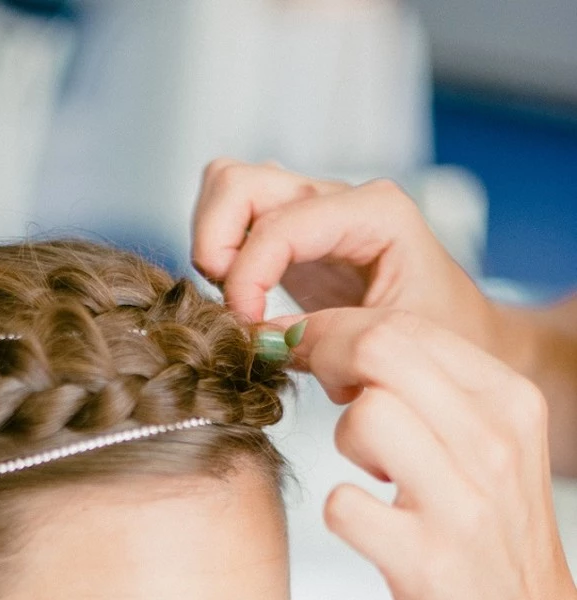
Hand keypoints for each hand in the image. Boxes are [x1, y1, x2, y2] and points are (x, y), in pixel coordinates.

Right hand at [191, 158, 504, 358]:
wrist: (460, 335)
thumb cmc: (442, 335)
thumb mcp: (394, 344)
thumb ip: (327, 339)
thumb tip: (259, 340)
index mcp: (375, 213)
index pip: (281, 226)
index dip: (247, 278)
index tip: (247, 328)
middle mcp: (338, 198)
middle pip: (239, 182)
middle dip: (215, 243)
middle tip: (230, 305)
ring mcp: (312, 209)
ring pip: (229, 188)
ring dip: (213, 241)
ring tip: (233, 297)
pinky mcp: (294, 234)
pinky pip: (236, 218)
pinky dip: (221, 251)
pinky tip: (241, 298)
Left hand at [290, 306, 576, 599]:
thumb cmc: (492, 540)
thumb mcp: (489, 448)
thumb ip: (433, 393)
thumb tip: (343, 346)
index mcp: (510, 403)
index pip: (407, 326)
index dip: (336, 328)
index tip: (302, 345)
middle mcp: (494, 443)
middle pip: (380, 350)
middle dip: (323, 356)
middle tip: (314, 388)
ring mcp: (461, 504)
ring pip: (364, 417)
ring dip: (342, 440)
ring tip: (372, 474)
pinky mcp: (425, 563)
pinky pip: (344, 505)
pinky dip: (342, 513)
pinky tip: (370, 525)